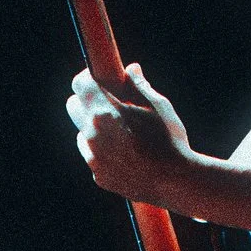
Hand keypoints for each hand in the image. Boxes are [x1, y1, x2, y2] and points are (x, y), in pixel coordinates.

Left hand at [68, 63, 192, 199]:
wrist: (176, 182)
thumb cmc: (169, 140)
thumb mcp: (159, 106)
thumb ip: (139, 86)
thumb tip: (131, 69)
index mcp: (104, 111)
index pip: (80, 84)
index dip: (89, 78)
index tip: (99, 80)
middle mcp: (92, 134)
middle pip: (73, 106)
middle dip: (86, 101)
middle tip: (107, 102)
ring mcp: (93, 158)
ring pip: (82, 133)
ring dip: (94, 129)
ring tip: (121, 132)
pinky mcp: (99, 176)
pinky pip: (94, 157)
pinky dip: (103, 152)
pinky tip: (127, 155)